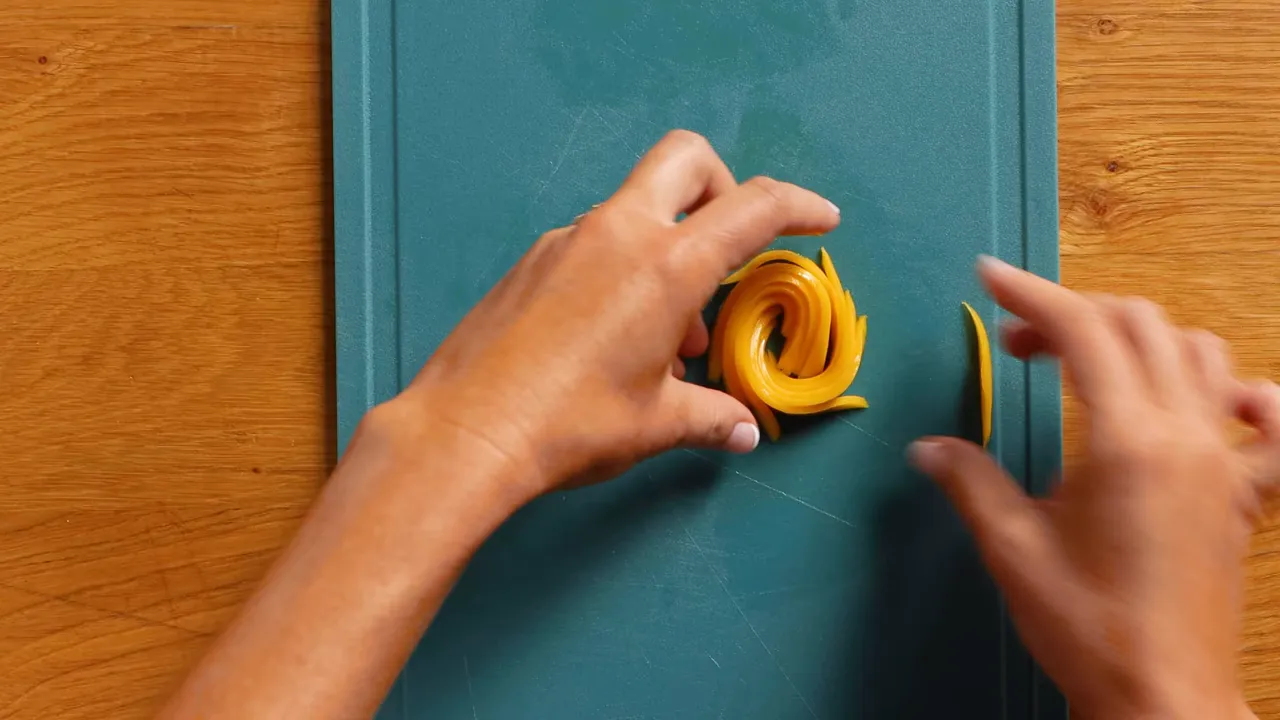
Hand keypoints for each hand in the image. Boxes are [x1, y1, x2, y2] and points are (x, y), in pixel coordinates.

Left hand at [389, 130, 839, 498]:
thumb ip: (710, 418)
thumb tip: (743, 430)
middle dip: (723, 186)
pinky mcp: (531, 260)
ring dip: (668, 245)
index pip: (754, 206)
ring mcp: (568, 240)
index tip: (820, 218)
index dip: (799, 205)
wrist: (465, 432)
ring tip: (669, 335)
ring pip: (636, 209)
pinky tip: (612, 336)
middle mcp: (619, 234)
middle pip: (687, 160)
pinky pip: (594, 242)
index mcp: (667, 265)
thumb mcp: (657, 423)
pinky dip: (622, 268)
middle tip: (729, 249)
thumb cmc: (570, 426)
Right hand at [910, 257, 1279, 718]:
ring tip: (1088, 362)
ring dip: (1139, 338)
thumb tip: (927, 448)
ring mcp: (1224, 462)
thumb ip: (971, 481)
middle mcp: (1187, 436)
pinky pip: (1264, 420)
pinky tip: (1211, 400)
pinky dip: (1236, 392)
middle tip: (1017, 341)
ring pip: (1199, 352)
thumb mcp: (1013, 549)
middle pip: (1140, 324)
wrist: (1163, 696)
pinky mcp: (1244, 493)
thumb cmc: (1088, 628)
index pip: (1082, 331)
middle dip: (1072, 313)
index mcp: (1127, 442)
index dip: (1030, 294)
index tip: (987, 277)